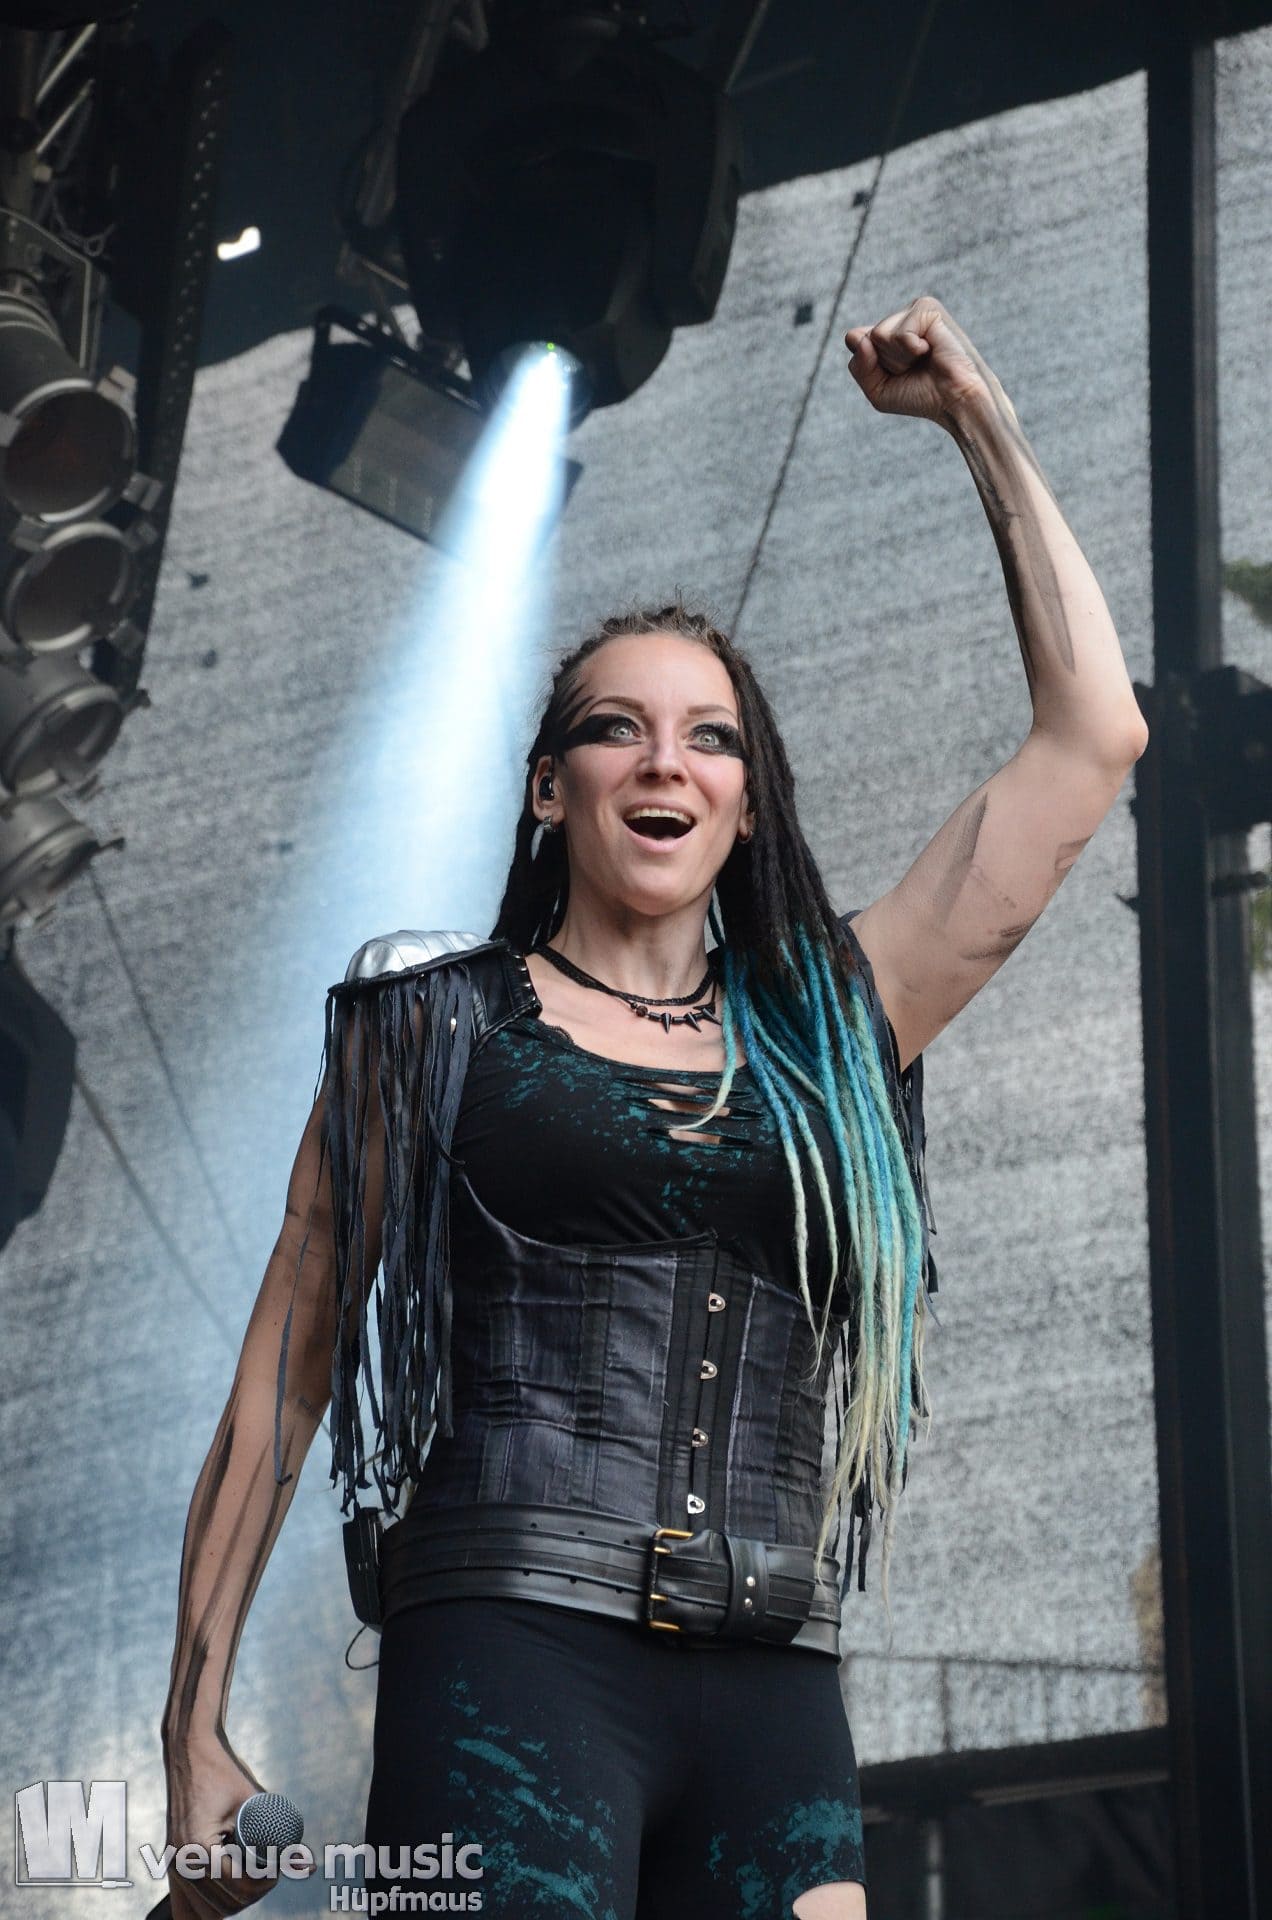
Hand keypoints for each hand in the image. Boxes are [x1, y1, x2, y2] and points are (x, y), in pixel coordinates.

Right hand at [163, 1739, 303, 1918]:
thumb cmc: (223, 1772)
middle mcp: (180, 1862)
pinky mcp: (173, 1865)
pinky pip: (184, 1907)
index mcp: (197, 1846)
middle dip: (253, 1892)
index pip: (237, 1882)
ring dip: (233, 1902)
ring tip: (254, 1878)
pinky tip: (228, 1902)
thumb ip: (278, 1838)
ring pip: (206, 1912)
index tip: (279, 1867)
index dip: (265, 1880)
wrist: (190, 1752)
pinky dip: (206, 1911)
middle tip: (271, 1871)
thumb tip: (308, 1867)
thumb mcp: (254, 1801)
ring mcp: (173, 1866)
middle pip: (223, 1903)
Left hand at [844, 295, 1006, 428]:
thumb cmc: (921, 396)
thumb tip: (856, 336)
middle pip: (866, 338)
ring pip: (879, 334)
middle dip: (886, 363)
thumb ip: (859, 367)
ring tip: (923, 359)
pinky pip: (899, 334)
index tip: (896, 374)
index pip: (854, 339)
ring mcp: (913, 310)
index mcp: (888, 332)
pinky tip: (931, 349)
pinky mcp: (927, 308)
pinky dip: (911, 350)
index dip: (869, 366)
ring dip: (898, 358)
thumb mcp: (878, 390)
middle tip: (913, 368)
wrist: (955, 400)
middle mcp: (899, 317)